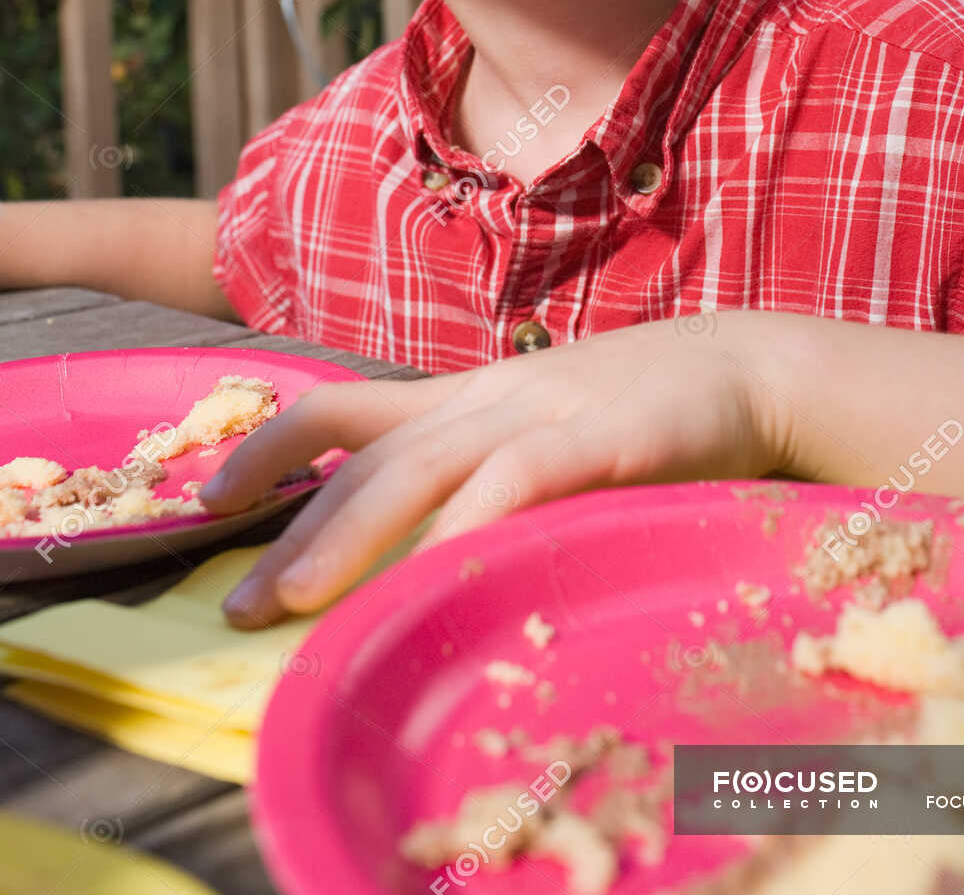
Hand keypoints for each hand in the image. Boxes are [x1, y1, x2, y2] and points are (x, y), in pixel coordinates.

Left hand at [199, 316, 795, 627]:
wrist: (747, 367)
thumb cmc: (642, 412)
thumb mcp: (540, 428)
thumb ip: (480, 468)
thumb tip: (410, 540)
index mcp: (466, 394)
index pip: (346, 403)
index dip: (272, 444)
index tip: (212, 497)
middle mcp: (488, 398)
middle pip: (369, 453)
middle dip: (293, 525)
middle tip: (236, 600)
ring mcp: (542, 411)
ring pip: (424, 467)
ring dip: (350, 534)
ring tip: (294, 597)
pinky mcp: (602, 436)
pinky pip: (522, 480)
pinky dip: (472, 523)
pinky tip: (436, 570)